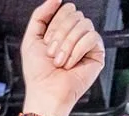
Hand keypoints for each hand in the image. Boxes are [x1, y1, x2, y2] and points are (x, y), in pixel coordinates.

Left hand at [20, 1, 104, 115]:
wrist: (45, 94)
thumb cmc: (38, 74)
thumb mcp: (31, 39)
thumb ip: (40, 15)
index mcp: (62, 30)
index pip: (67, 9)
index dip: (54, 25)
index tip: (46, 45)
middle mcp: (76, 35)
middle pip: (75, 14)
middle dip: (59, 35)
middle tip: (53, 55)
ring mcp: (87, 43)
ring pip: (84, 23)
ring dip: (67, 45)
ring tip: (60, 62)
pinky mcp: (97, 53)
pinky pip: (91, 37)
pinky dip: (77, 51)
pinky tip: (71, 64)